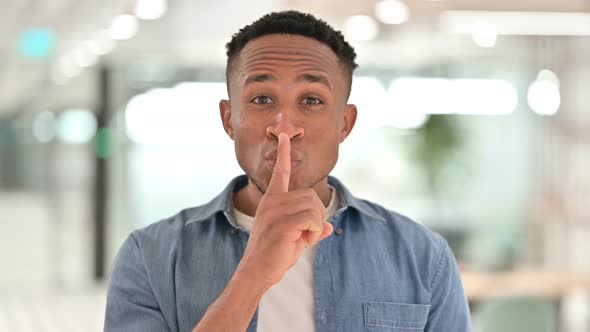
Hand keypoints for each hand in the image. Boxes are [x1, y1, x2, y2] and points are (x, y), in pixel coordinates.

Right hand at [235, 132, 333, 287]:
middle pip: (311, 196)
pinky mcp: (282, 223)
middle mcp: (273, 201)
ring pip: (313, 207)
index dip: (284, 152)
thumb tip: (328, 227)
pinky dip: (314, 231)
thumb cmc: (275, 254)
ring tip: (302, 238)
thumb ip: (311, 228)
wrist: (257, 271)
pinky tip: (303, 240)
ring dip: (315, 226)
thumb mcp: (296, 238)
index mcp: (272, 200)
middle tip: (306, 233)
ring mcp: (275, 211)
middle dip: (317, 215)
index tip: (284, 135)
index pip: (280, 171)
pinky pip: (312, 219)